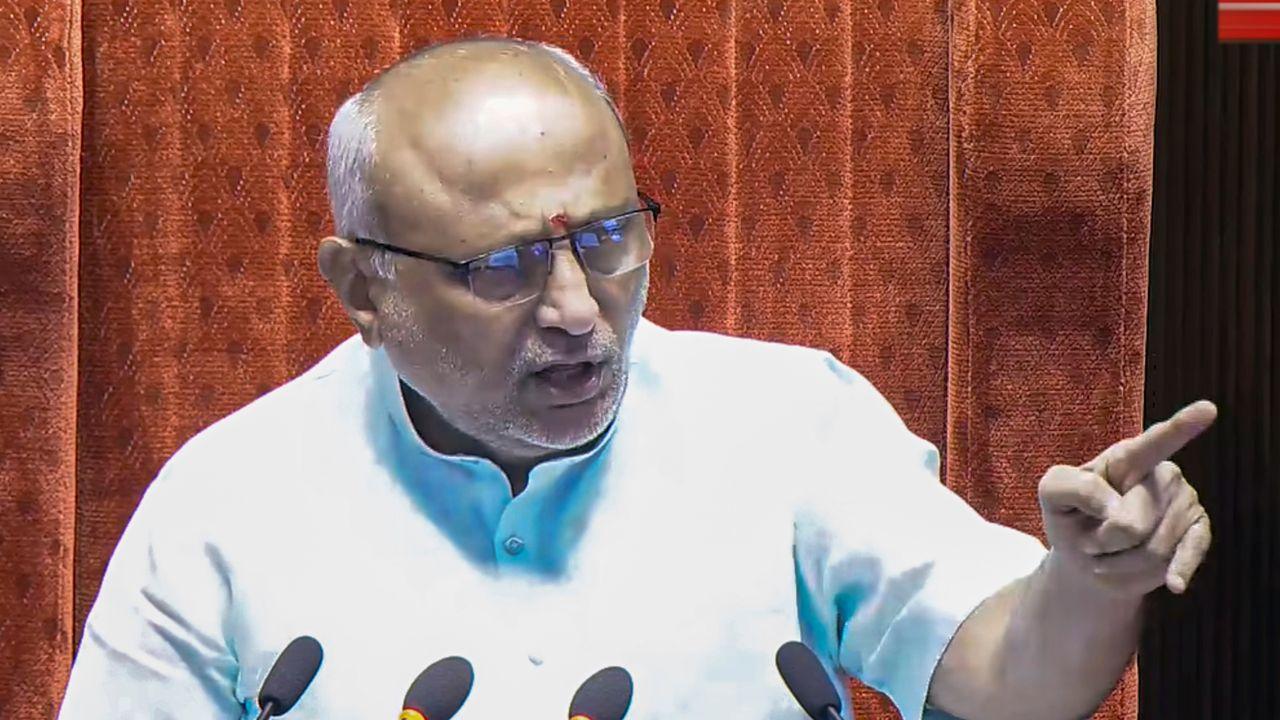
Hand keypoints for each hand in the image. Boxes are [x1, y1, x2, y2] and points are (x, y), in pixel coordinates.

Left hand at [1038, 400, 1217, 596]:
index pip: (1153, 443)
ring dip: (1122, 561)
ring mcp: (1185, 502)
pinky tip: (1173, 583)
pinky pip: (1190, 554)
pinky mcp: (1198, 532)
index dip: (1181, 426)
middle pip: (1132, 522)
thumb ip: (1071, 487)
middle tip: (1093, 540)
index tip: (1208, 409)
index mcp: (1126, 458)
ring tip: (1111, 552)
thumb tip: (1115, 505)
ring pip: (1154, 549)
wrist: (1089, 559)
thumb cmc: (1071, 518)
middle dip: (1104, 541)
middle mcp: (1163, 474)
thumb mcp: (1051, 495)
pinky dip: (1176, 570)